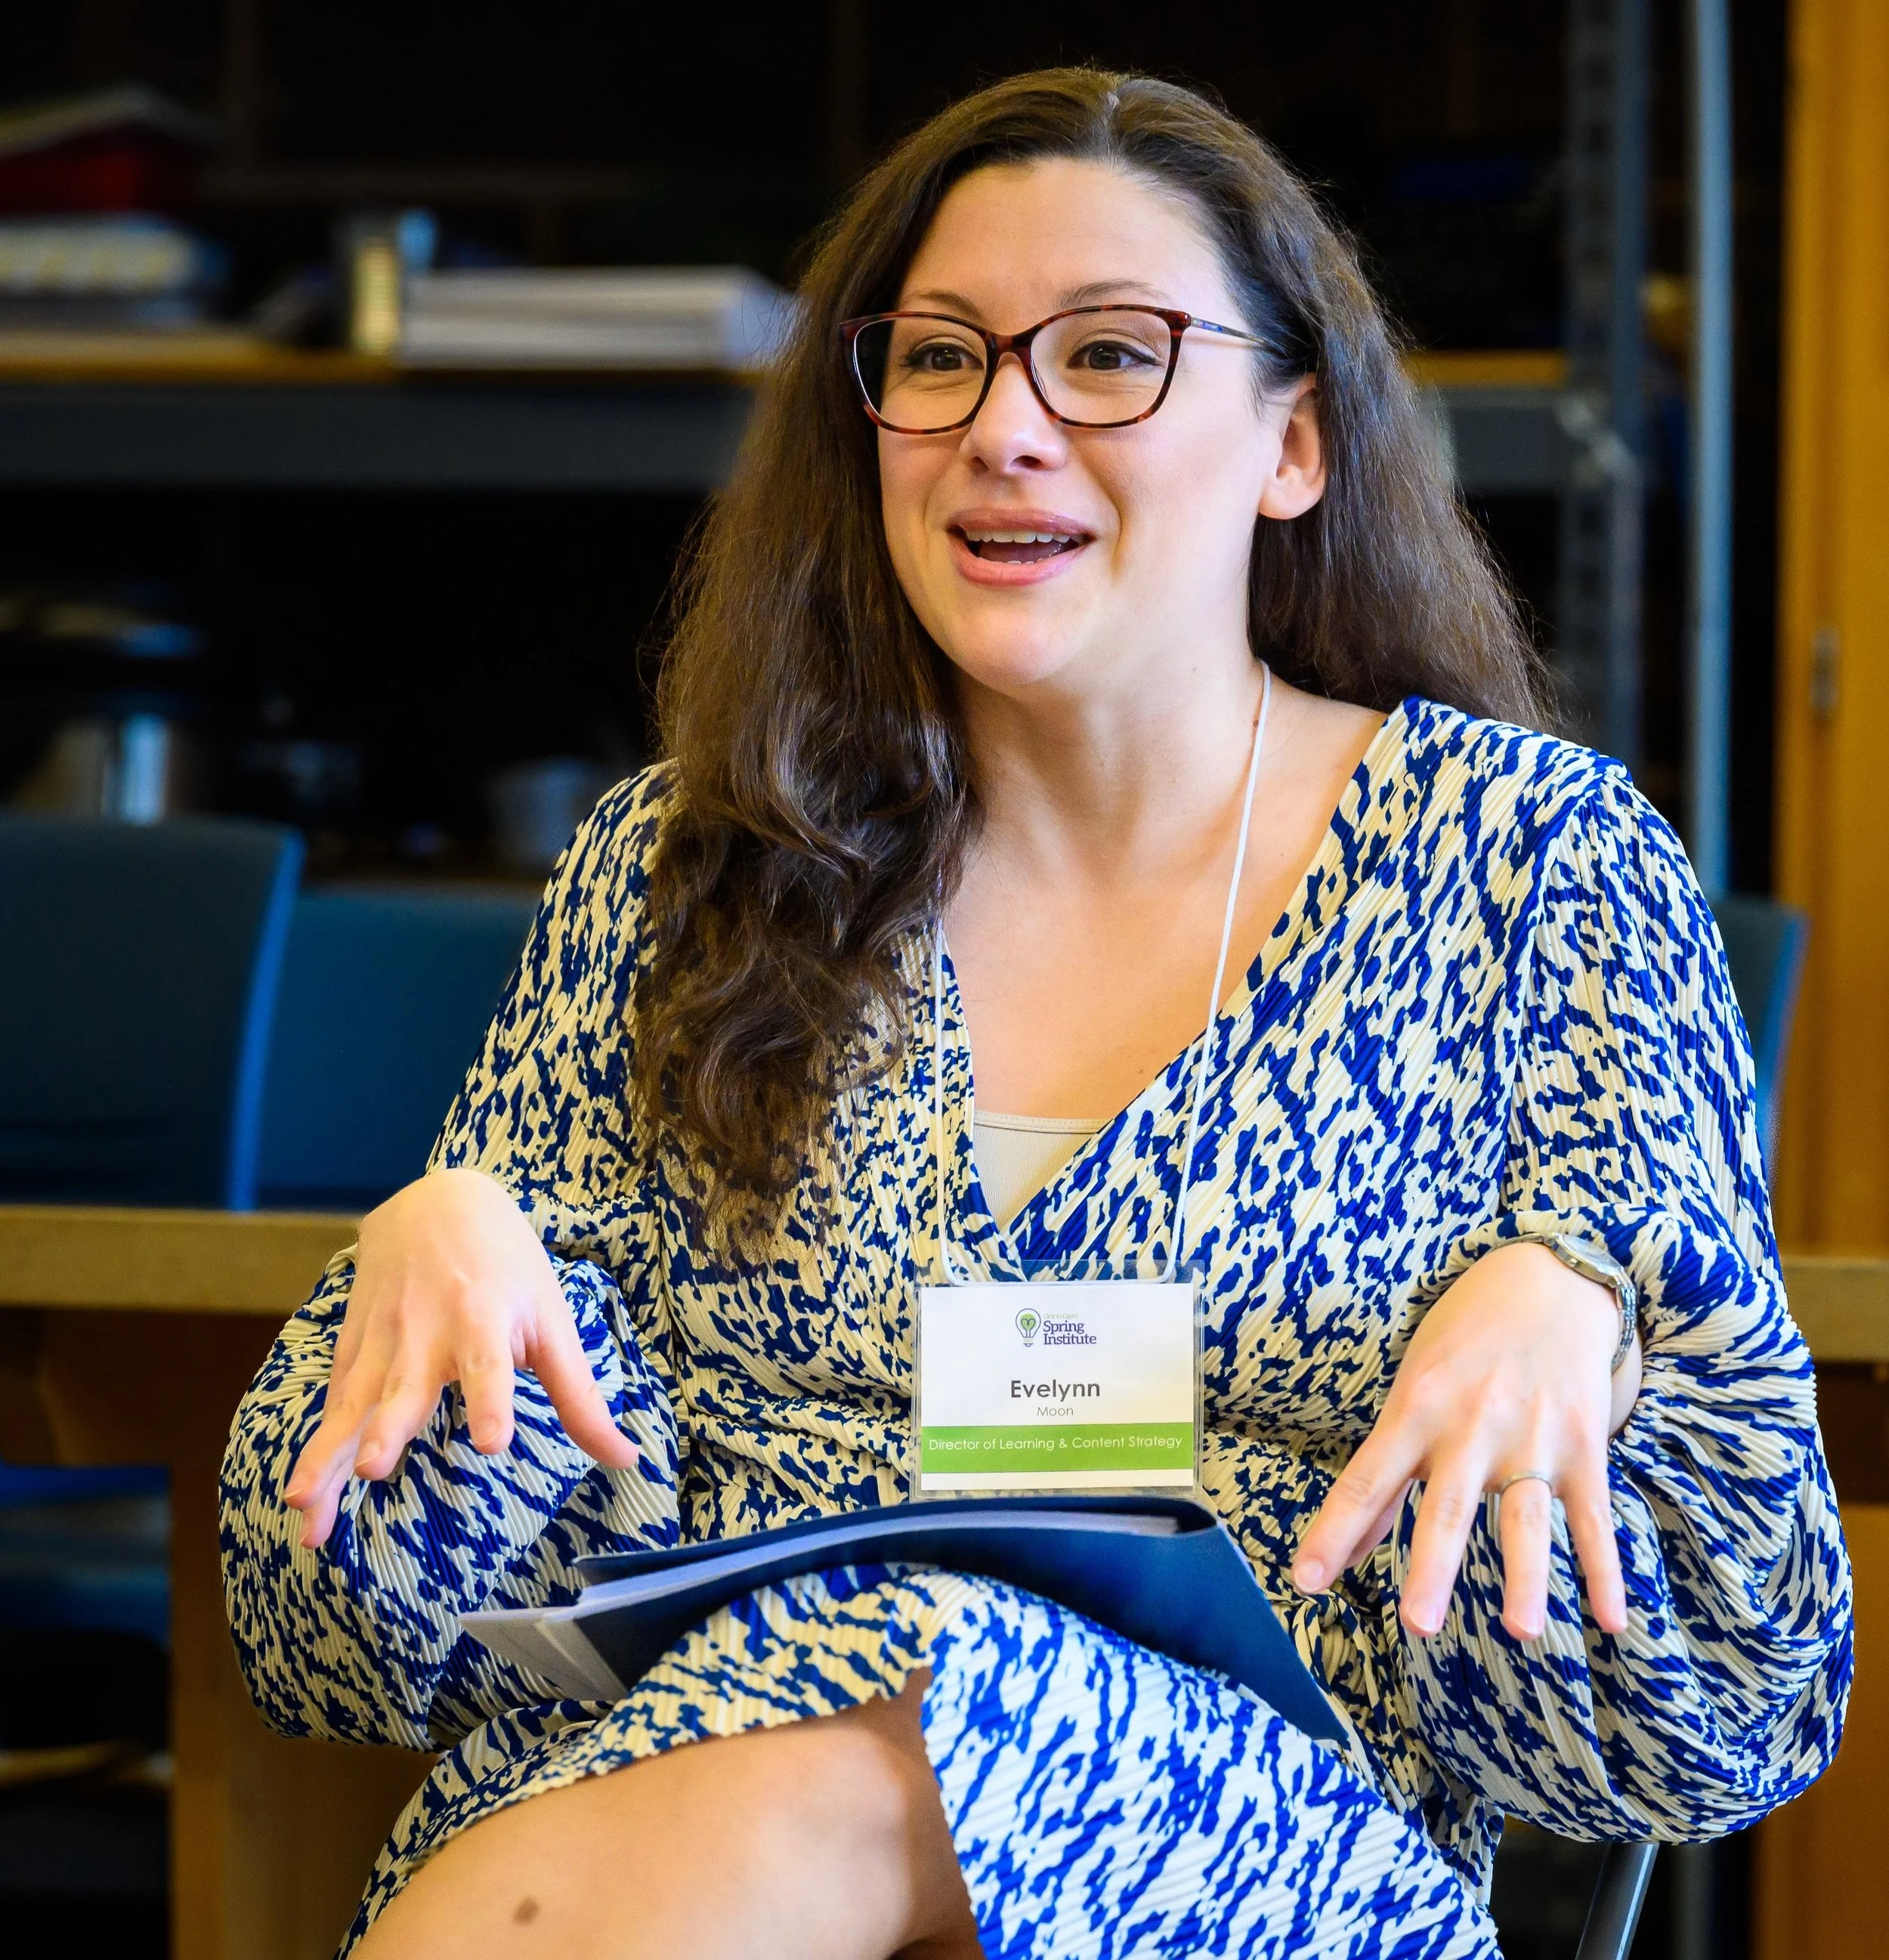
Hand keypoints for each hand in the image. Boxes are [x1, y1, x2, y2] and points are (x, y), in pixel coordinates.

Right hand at [284, 1167, 637, 1549]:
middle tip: (373, 1469)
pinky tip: (305, 1498)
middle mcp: (426, 1332)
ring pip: (353, 1404)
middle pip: (405, 1386)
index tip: (492, 1443)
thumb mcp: (552, 1321)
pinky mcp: (351, 1349)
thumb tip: (628, 1459)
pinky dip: (315, 1450)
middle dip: (387, 1429)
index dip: (491, 1402)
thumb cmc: (506, 1267)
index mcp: (484, 1320)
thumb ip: (580, 1397)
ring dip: (327, 1456)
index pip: (489, 1366)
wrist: (434, 1201)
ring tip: (306, 1505)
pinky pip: (333, 1404)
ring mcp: (380, 1341)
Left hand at [1290, 1242, 1642, 1641]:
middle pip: (1447, 1505)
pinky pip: (1595, 1517)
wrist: (1548, 1283)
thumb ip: (1384, 1471)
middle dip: (1432, 1566)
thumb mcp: (1412, 1388)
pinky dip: (1605, 1570)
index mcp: (1416, 1407)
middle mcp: (1471, 1424)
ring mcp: (1532, 1437)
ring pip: (1525, 1517)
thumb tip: (1349, 1543)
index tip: (1307, 1580)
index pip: (1366, 1479)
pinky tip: (1612, 1621)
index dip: (1335, 1531)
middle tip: (1417, 1624)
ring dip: (1525, 1578)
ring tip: (1522, 1631)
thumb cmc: (1463, 1342)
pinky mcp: (1584, 1445)